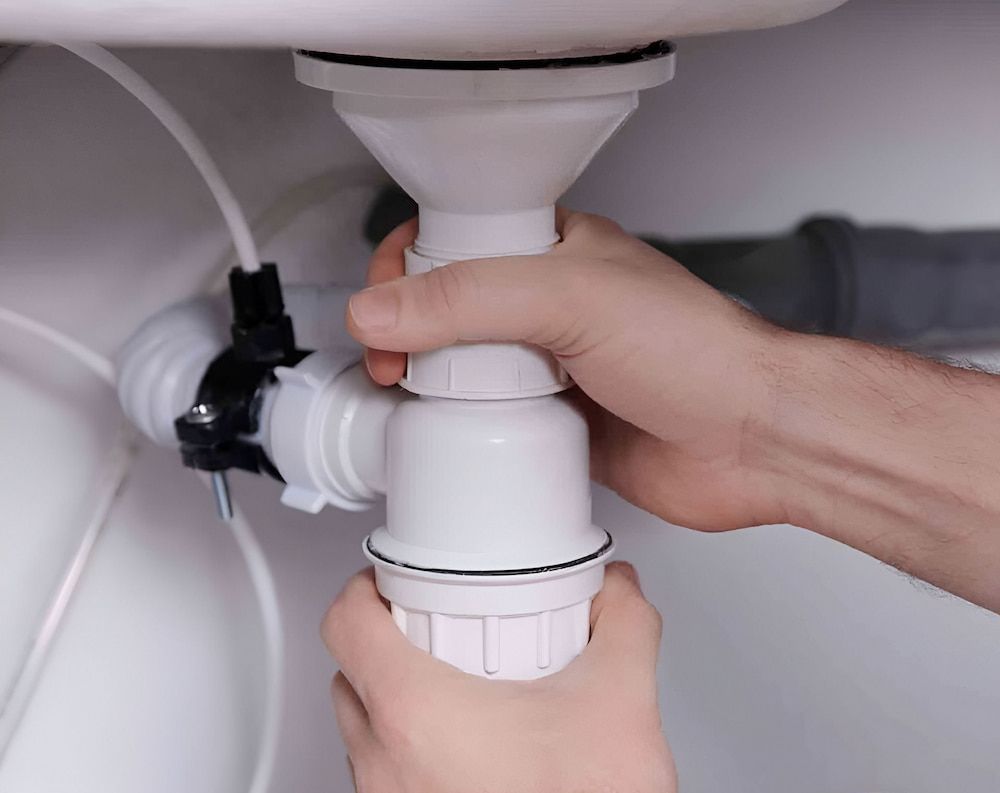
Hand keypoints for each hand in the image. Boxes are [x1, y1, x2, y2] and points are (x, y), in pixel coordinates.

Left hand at [323, 563, 675, 792]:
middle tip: (434, 623)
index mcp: (415, 714)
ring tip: (455, 681)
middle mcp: (385, 764)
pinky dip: (408, 744)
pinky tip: (468, 741)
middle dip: (390, 638)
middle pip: (350, 671)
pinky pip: (382, 771)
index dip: (365, 586)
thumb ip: (621, 623)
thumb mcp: (619, 701)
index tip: (391, 578)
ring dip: (396, 695)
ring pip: (362, 726)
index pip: (346, 622)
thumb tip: (615, 592)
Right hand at [347, 210, 784, 530]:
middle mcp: (551, 308)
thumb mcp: (572, 298)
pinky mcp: (558, 426)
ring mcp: (553, 369)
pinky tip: (452, 439)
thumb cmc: (696, 352)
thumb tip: (380, 309)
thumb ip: (471, 297)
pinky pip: (490, 425)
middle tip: (390, 360)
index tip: (382, 298)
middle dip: (407, 330)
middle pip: (451, 308)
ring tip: (411, 399)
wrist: (753, 440)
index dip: (408, 262)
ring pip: (466, 370)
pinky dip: (464, 431)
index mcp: (558, 252)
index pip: (458, 238)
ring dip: (430, 384)